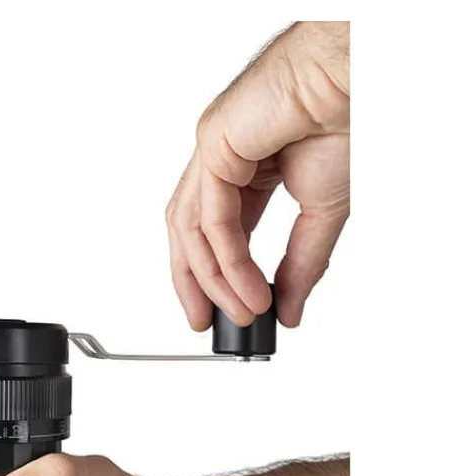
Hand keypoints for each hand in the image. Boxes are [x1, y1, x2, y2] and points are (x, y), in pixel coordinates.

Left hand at [167, 21, 349, 328]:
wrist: (358, 83)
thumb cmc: (343, 123)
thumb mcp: (321, 215)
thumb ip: (300, 266)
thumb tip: (289, 310)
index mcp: (242, 172)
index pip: (211, 233)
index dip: (212, 276)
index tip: (222, 311)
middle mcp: (220, 162)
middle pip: (188, 233)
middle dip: (194, 283)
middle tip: (206, 321)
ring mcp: (212, 151)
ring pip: (192, 229)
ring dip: (214, 279)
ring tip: (243, 309)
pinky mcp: (214, 145)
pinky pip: (210, 216)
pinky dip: (227, 258)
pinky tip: (247, 284)